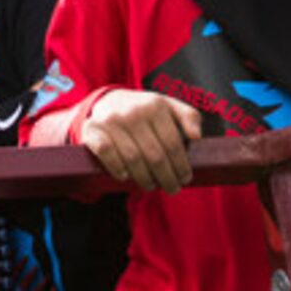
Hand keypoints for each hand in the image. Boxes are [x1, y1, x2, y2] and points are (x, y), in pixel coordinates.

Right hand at [78, 90, 207, 191]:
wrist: (108, 101)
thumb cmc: (144, 110)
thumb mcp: (168, 106)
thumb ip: (188, 116)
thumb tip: (197, 137)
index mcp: (155, 105)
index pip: (173, 143)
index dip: (181, 165)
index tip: (186, 178)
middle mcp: (133, 112)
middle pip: (154, 155)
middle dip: (166, 177)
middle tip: (172, 189)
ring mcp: (111, 121)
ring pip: (133, 159)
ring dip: (144, 178)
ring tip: (151, 185)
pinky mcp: (93, 130)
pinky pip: (107, 154)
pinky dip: (117, 168)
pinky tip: (125, 176)